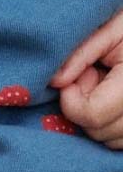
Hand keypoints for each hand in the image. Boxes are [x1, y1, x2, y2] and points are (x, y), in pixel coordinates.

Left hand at [50, 10, 122, 146]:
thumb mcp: (111, 28)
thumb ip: (81, 54)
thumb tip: (56, 82)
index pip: (92, 115)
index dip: (73, 101)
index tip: (71, 81)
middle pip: (98, 131)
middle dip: (84, 108)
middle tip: (90, 78)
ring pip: (106, 139)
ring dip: (95, 117)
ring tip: (104, 86)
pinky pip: (116, 142)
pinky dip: (107, 125)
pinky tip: (111, 99)